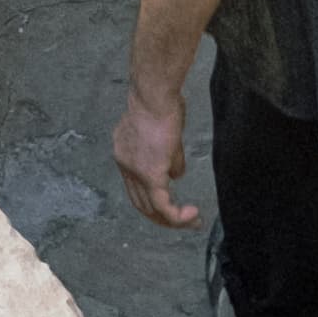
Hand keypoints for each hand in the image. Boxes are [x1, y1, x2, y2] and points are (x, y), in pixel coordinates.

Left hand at [113, 85, 201, 229]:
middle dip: (162, 216)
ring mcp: (135, 172)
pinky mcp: (150, 175)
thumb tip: (176, 175)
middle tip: (184, 221)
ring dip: (172, 219)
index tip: (173, 201)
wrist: (154, 95)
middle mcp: (124, 165)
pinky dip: (177, 215)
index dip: (153, 196)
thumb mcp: (166, 133)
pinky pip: (162, 205)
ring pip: (150, 208)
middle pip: (140, 202)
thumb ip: (169, 157)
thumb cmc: (162, 103)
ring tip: (193, 221)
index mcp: (124, 153)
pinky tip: (192, 215)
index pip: (135, 184)